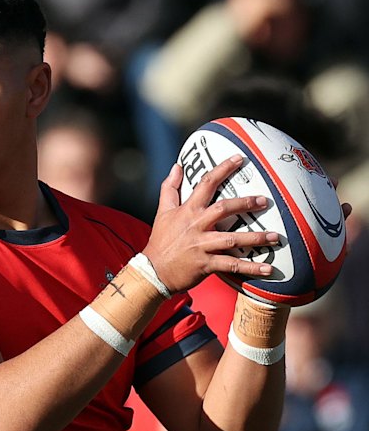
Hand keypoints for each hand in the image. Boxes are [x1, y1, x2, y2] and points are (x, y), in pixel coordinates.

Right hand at [142, 156, 277, 294]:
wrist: (153, 272)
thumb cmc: (160, 241)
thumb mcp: (162, 212)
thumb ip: (170, 188)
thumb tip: (177, 166)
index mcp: (188, 211)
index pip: (206, 184)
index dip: (223, 169)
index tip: (240, 159)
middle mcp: (196, 226)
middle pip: (224, 209)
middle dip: (245, 203)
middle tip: (265, 200)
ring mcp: (202, 246)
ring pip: (232, 239)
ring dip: (256, 238)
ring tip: (276, 236)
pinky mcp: (206, 264)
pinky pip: (232, 265)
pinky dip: (250, 268)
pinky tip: (268, 268)